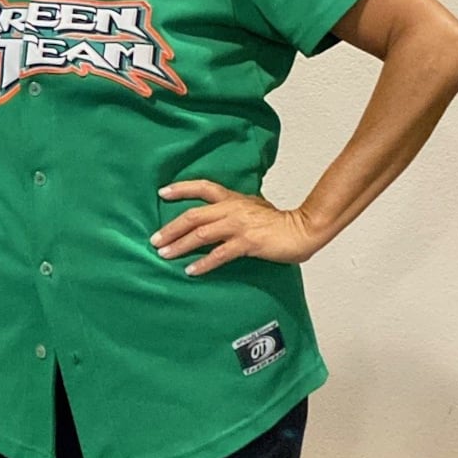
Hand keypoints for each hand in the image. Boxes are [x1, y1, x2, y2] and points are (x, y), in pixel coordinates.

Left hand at [151, 180, 321, 274]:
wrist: (303, 229)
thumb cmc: (280, 222)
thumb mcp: (254, 208)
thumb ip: (235, 210)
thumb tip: (218, 218)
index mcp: (234, 198)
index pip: (203, 188)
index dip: (182, 189)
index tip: (162, 193)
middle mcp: (233, 209)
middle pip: (194, 216)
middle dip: (171, 228)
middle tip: (154, 240)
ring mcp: (239, 225)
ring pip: (201, 234)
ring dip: (180, 245)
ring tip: (165, 254)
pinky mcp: (247, 242)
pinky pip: (220, 254)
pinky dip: (203, 263)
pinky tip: (191, 270)